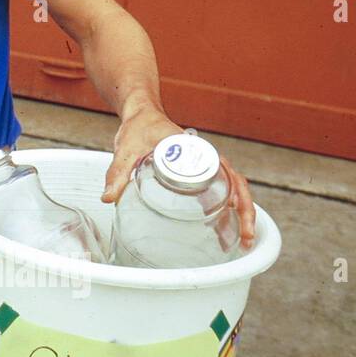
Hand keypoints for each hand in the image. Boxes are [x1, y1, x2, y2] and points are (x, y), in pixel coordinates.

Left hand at [102, 105, 255, 248]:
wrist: (141, 115)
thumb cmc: (139, 127)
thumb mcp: (127, 150)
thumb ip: (117, 174)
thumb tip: (108, 199)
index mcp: (196, 150)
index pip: (227, 171)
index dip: (237, 193)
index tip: (238, 211)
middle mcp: (207, 157)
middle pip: (237, 185)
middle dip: (247, 211)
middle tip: (246, 238)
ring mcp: (206, 165)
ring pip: (234, 189)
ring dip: (243, 213)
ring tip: (244, 241)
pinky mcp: (200, 173)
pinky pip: (222, 190)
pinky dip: (229, 208)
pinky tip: (226, 229)